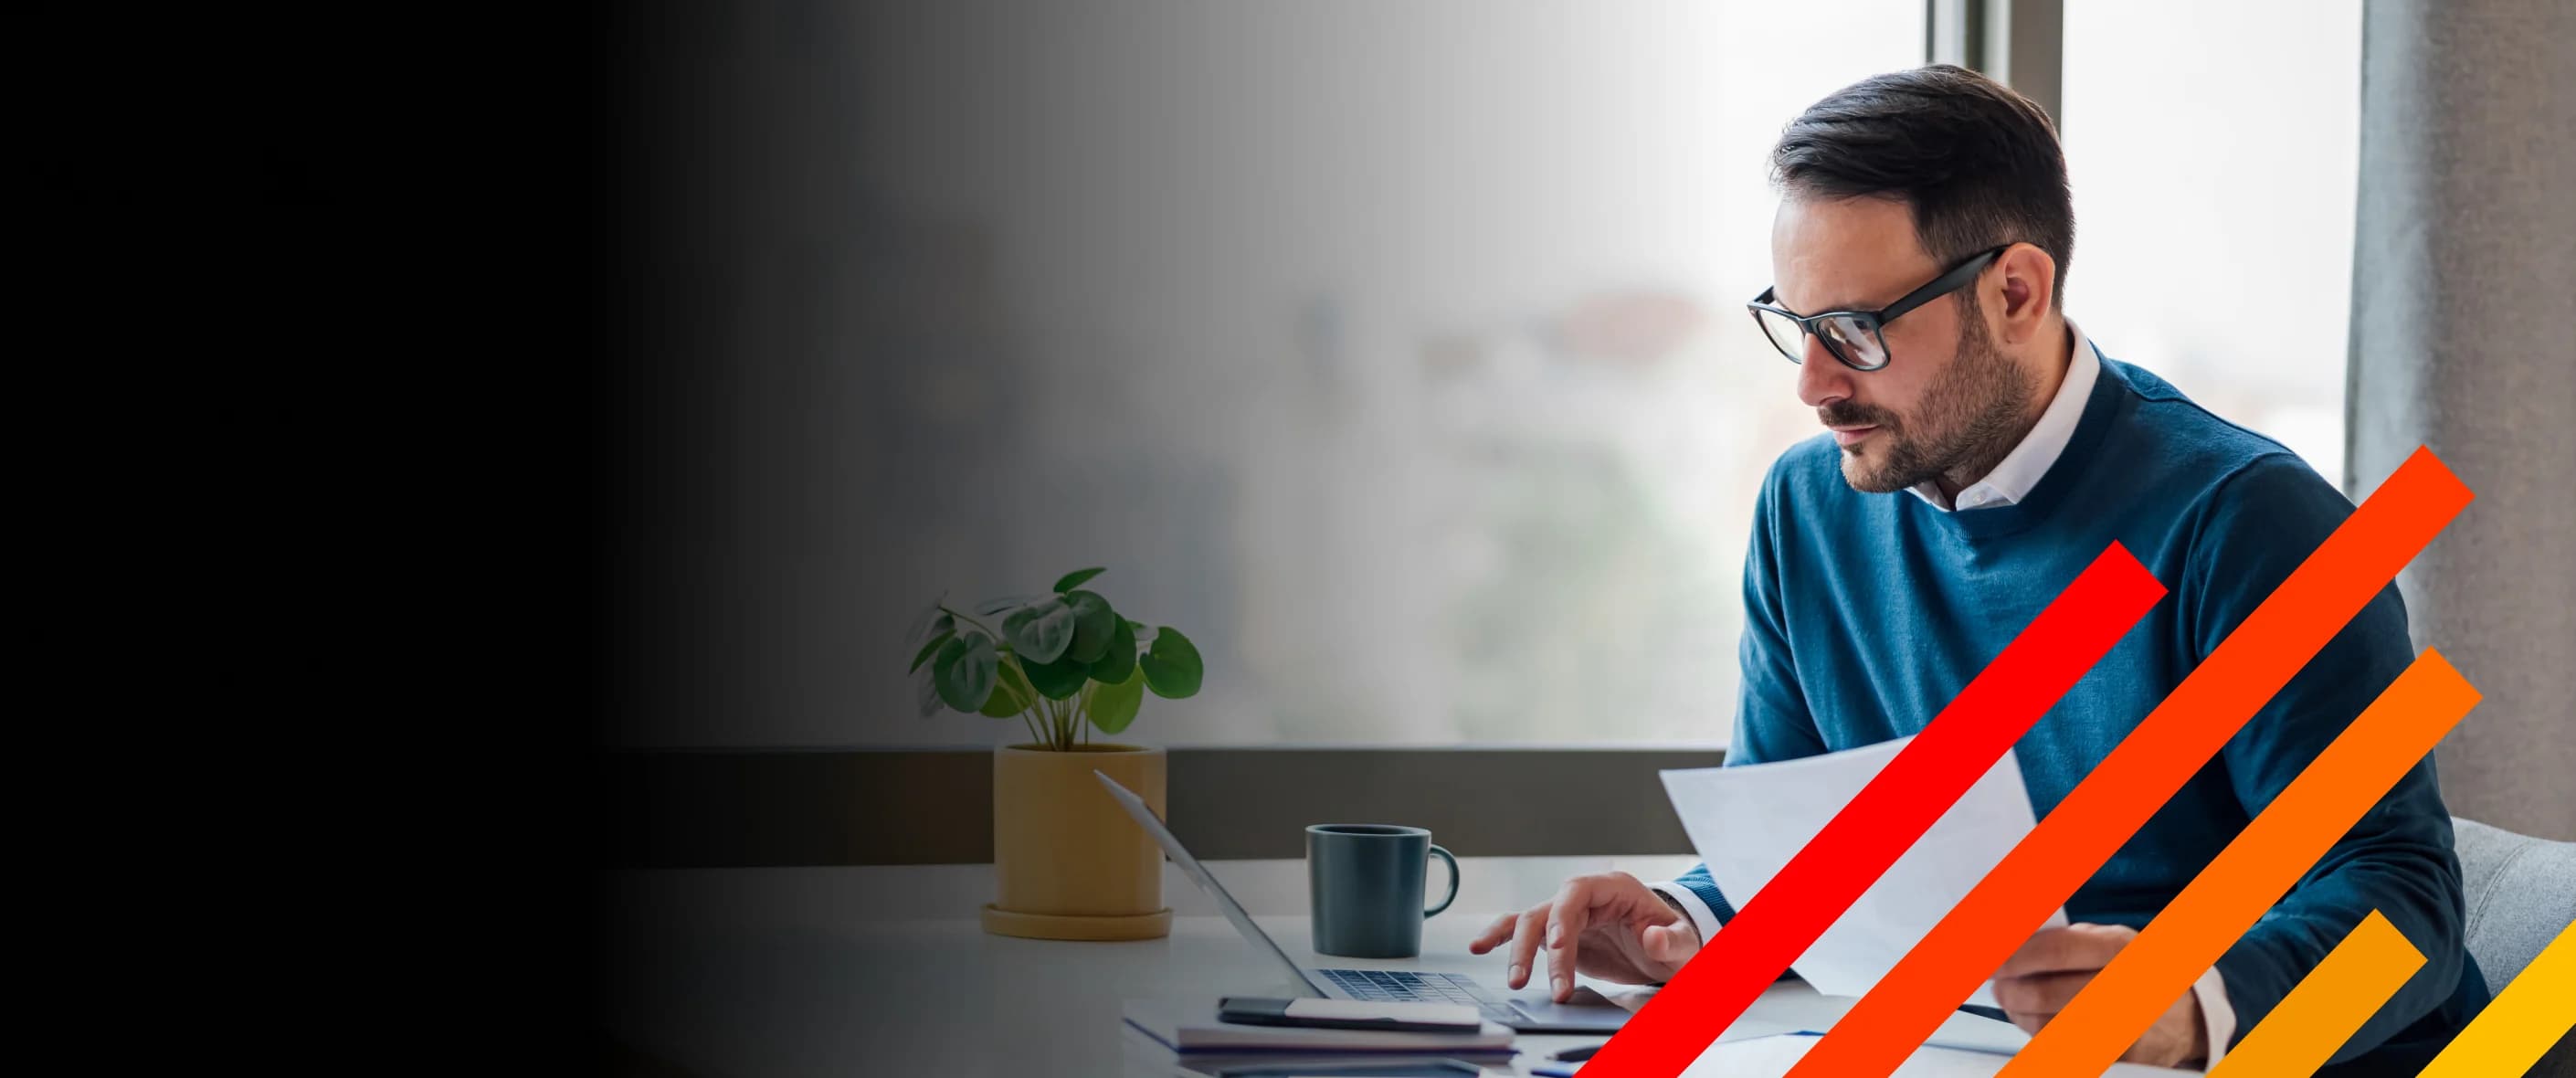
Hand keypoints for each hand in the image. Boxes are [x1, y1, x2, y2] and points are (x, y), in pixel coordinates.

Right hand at [1465, 871, 1702, 1001]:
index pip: (1576, 893)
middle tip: (1547, 986)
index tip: (1559, 948)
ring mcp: (1567, 915)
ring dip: (1517, 950)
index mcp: (1612, 888)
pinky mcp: (1557, 934)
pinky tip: (1479, 947)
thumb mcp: (1685, 944)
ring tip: (1515, 981)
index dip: (1562, 917)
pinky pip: (1523, 929)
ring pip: (1529, 922)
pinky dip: (1500, 936)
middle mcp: (1583, 897)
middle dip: (1540, 948)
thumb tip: (1655, 937)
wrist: (1667, 950)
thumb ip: (1673, 940)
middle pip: (1547, 911)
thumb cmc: (1674, 941)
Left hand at [1992, 923, 2206, 1067]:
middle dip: (2009, 990)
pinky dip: (2038, 1036)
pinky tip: (2032, 1022)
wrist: (2189, 1014)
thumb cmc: (2138, 969)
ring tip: (2010, 1002)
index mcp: (2120, 950)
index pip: (2054, 952)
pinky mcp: (2118, 1057)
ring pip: (2048, 1026)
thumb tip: (2009, 944)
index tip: (1989, 960)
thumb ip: (2064, 940)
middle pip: (2045, 993)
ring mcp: (2122, 1027)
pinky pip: (2063, 1049)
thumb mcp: (2111, 940)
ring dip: (2018, 1014)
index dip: (2013, 957)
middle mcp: (2123, 988)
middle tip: (1996, 985)